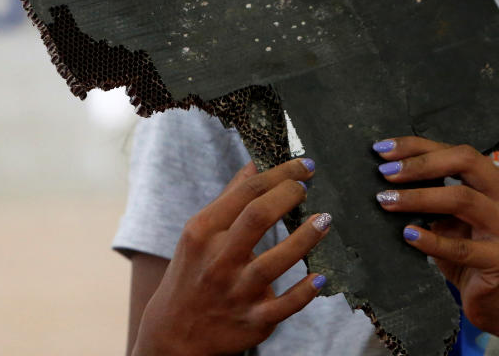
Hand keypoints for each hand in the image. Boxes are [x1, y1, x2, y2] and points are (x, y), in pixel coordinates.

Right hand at [132, 158, 331, 355]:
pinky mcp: (253, 321)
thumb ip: (231, 198)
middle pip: (257, 217)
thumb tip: (257, 164)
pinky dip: (305, 291)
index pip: (246, 193)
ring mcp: (236, 292)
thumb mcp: (200, 233)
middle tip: (307, 186)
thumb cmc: (195, 271)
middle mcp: (219, 260)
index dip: (280, 173)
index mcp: (204, 232)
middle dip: (288, 195)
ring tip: (325, 220)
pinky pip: (285, 305)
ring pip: (274, 262)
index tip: (303, 165)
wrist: (174, 334)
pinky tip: (320, 276)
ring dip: (305, 238)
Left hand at [372, 137, 498, 350]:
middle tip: (385, 174)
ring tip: (387, 201)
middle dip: (421, 164)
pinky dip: (432, 240)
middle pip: (465, 162)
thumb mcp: (453, 218)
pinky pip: (463, 247)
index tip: (383, 150)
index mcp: (497, 178)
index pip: (456, 151)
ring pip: (462, 199)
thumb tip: (389, 176)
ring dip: (419, 198)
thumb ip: (435, 195)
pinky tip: (409, 235)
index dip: (418, 147)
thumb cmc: (473, 252)